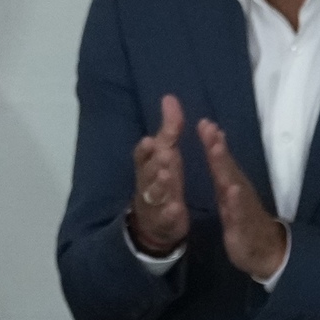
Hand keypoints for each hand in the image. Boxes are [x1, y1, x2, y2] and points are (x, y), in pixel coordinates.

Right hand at [127, 94, 189, 255]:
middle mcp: (147, 183)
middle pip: (147, 173)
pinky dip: (170, 213)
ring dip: (160, 185)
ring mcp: (154, 203)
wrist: (155, 222)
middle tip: (165, 156)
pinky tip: (177, 208)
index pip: (141, 155)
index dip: (145, 150)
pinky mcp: (163, 221)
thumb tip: (170, 97)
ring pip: (154, 194)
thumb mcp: (165, 153)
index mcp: (147, 165)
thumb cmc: (162, 179)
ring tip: (167, 176)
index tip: (150, 141)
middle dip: (155, 164)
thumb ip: (169, 128)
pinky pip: (165, 217)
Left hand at [198, 118, 288, 281]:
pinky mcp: (243, 225)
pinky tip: (232, 189)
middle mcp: (238, 191)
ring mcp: (242, 207)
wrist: (265, 250)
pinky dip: (236, 200)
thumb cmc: (244, 221)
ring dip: (224, 166)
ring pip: (232, 183)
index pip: (220, 161)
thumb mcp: (229, 196)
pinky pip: (239, 211)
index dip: (212, 142)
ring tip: (215, 149)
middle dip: (217, 147)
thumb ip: (222, 173)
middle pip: (226, 166)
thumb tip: (216, 148)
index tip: (204, 122)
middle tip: (208, 127)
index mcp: (230, 185)